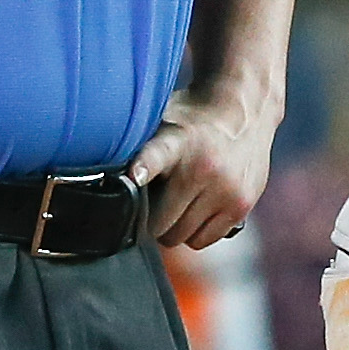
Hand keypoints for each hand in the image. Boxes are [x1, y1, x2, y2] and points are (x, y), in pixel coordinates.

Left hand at [131, 80, 280, 248]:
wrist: (244, 109)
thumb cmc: (192, 123)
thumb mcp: (161, 122)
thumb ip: (136, 151)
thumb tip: (103, 179)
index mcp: (176, 142)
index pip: (157, 156)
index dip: (143, 167)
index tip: (134, 175)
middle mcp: (203, 167)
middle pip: (160, 224)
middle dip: (154, 217)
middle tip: (159, 198)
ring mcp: (226, 190)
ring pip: (183, 237)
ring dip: (177, 226)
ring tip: (182, 202)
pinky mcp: (241, 206)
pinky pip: (204, 240)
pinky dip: (198, 230)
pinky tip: (201, 207)